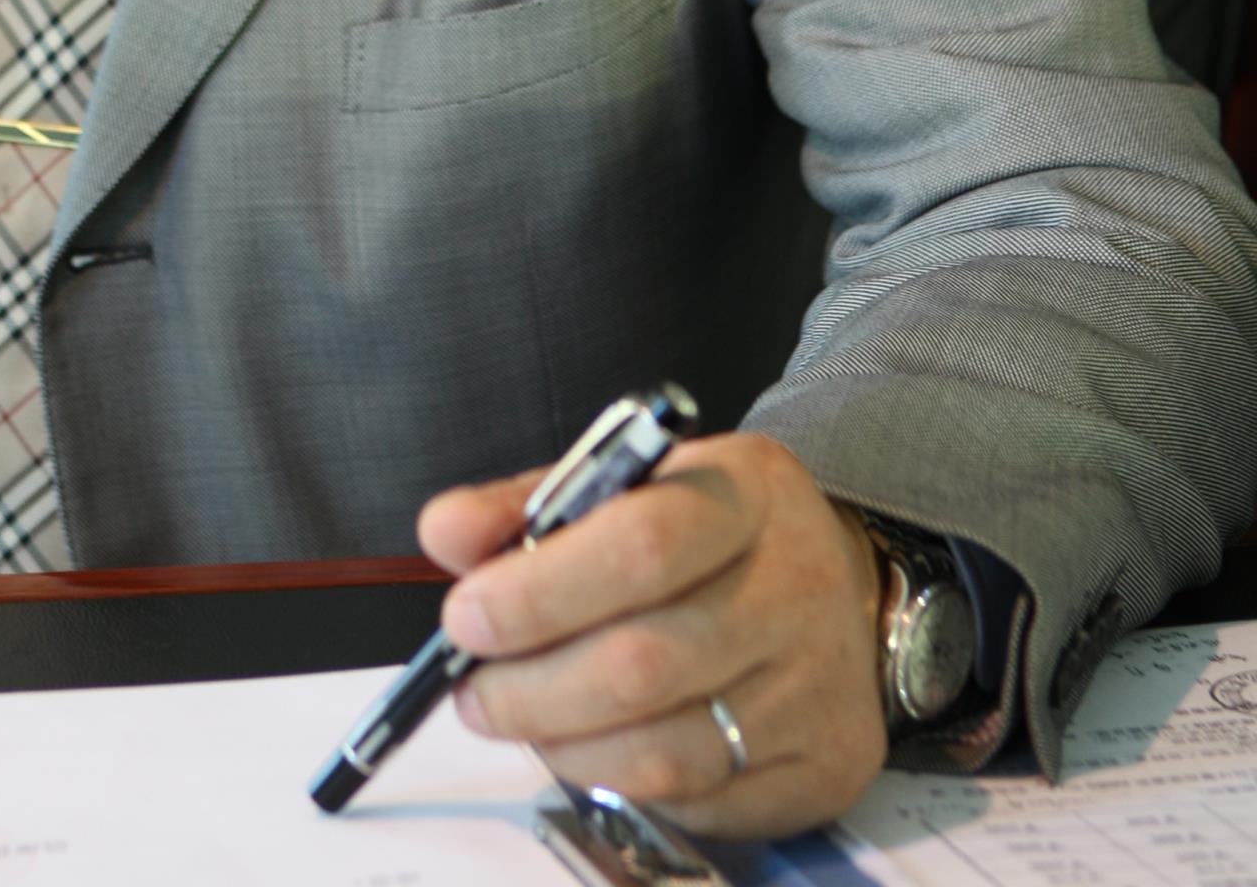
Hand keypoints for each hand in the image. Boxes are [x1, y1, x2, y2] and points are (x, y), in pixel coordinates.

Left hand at [419, 430, 887, 840]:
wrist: (844, 587)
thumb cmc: (712, 535)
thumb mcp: (634, 484)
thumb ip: (533, 505)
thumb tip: (443, 532)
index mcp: (745, 493)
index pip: (641, 545)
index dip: (540, 592)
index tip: (464, 616)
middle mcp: (796, 588)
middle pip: (644, 662)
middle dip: (532, 687)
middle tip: (473, 692)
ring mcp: (818, 686)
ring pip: (666, 750)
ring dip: (566, 745)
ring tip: (522, 719)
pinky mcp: (826, 766)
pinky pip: (700, 802)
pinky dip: (625, 784)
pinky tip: (595, 748)